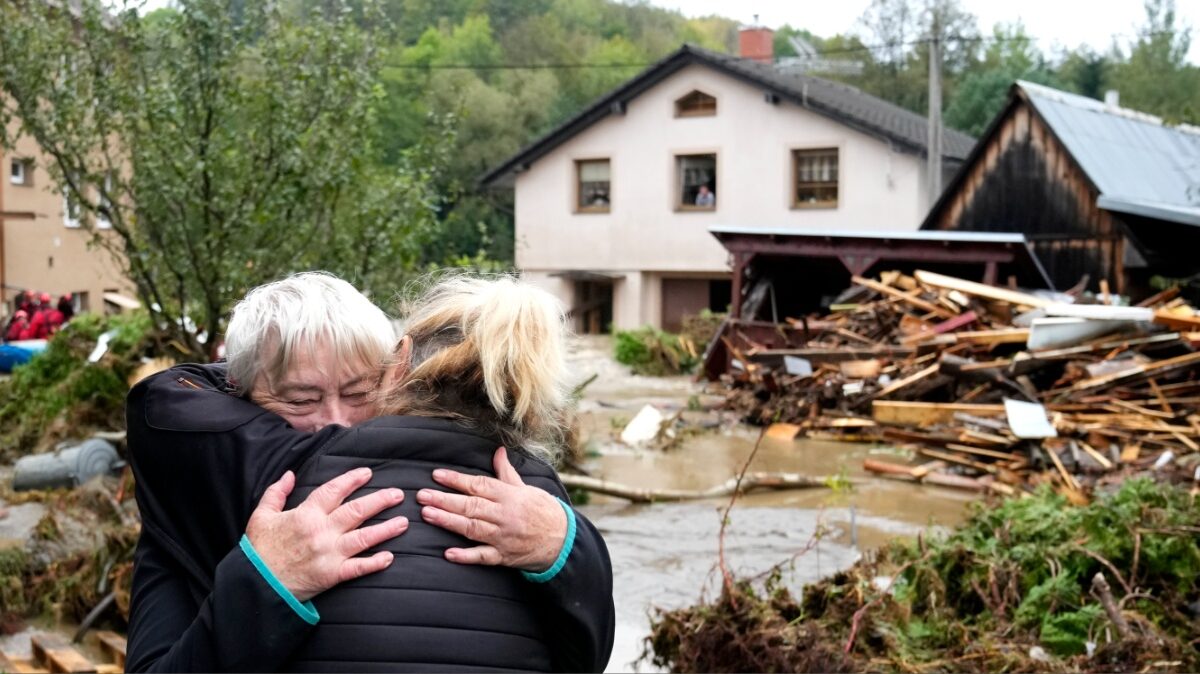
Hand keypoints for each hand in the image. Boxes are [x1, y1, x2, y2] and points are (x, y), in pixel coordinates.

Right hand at [245, 467, 407, 601]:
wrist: (255, 586)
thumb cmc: (258, 551)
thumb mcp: (260, 516)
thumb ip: (276, 493)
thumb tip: (290, 474)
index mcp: (305, 515)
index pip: (334, 491)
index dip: (352, 480)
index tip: (367, 473)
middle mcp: (321, 532)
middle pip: (356, 511)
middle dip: (380, 500)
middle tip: (398, 494)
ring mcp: (328, 554)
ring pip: (364, 538)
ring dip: (386, 529)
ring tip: (403, 522)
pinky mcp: (331, 575)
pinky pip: (358, 568)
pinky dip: (375, 563)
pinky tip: (390, 557)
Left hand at [417, 447, 566, 571]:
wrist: (563, 540)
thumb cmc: (543, 511)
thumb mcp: (526, 488)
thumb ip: (506, 473)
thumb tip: (498, 452)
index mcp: (509, 496)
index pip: (479, 485)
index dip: (456, 480)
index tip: (437, 475)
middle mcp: (504, 515)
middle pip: (471, 506)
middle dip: (445, 500)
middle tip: (422, 496)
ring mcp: (503, 537)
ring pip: (472, 528)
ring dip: (449, 522)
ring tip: (428, 515)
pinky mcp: (504, 556)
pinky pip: (483, 557)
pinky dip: (466, 556)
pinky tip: (449, 553)